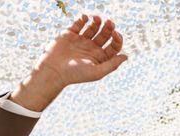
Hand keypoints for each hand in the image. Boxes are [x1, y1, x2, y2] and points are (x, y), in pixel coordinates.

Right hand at [11, 15, 126, 110]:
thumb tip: (126, 56)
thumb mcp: (97, 72)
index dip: (117, 38)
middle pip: (105, 34)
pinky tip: (85, 17)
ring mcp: (81, 40)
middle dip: (109, 27)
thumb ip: (112, 64)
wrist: (54, 71)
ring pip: (93, 27)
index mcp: (101, 57)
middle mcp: (92, 48)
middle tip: (110, 22)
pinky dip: (83, 18)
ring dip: (97, 21)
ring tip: (97, 18)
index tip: (116, 33)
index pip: (114, 45)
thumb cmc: (76, 74)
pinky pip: (79, 23)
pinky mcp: (70, 34)